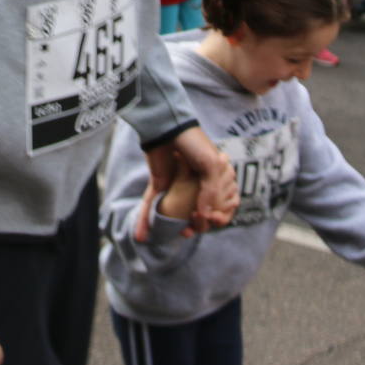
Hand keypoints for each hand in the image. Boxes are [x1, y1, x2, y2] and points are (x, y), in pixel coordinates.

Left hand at [138, 126, 237, 240]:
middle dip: (200, 225)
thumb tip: (202, 216)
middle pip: (201, 214)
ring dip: (177, 227)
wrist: (167, 128)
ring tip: (181, 233)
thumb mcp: (211, 166)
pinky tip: (141, 236)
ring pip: (177, 214)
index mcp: (216, 178)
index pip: (224, 207)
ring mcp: (178, 185)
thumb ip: (211, 193)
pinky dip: (145, 221)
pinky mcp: (159, 184)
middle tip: (192, 228)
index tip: (213, 219)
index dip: (221, 217)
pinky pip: (151, 206)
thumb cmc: (194, 143)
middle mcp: (197, 184)